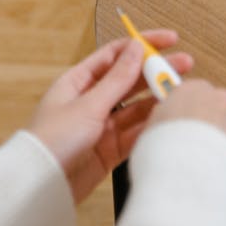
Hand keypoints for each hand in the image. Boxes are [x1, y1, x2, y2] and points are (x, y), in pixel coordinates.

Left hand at [27, 30, 193, 203]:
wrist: (40, 186)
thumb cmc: (52, 140)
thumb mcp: (88, 104)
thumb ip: (117, 79)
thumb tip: (137, 48)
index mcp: (78, 82)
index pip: (115, 54)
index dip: (142, 44)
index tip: (169, 40)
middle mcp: (90, 101)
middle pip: (129, 80)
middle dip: (157, 71)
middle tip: (185, 65)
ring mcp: (101, 126)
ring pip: (136, 107)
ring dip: (157, 99)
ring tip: (182, 92)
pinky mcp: (108, 150)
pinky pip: (135, 134)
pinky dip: (150, 127)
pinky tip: (167, 119)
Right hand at [147, 79, 225, 174]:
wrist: (190, 179)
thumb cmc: (164, 153)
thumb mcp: (149, 130)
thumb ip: (163, 120)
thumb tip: (166, 125)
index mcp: (192, 90)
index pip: (192, 91)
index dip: (185, 110)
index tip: (180, 122)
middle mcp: (219, 100)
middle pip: (216, 108)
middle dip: (208, 124)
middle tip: (192, 147)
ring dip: (222, 143)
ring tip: (204, 166)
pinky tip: (218, 175)